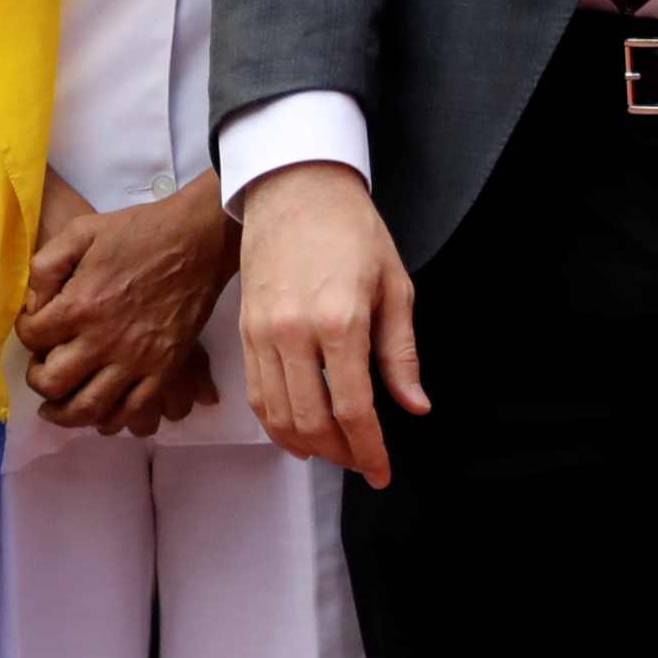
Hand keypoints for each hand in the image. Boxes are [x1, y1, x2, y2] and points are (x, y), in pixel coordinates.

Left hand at [21, 171, 238, 434]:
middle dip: (39, 382)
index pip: (32, 338)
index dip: (25, 334)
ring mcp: (137, 360)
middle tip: (41, 373)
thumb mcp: (80, 231)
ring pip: (90, 408)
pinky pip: (134, 411)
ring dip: (66, 414)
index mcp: (79, 305)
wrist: (195, 242)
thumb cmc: (137, 233)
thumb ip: (46, 266)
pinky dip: (112, 421)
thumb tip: (34, 305)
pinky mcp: (164, 370)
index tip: (33, 330)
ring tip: (57, 408)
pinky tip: (100, 416)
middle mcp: (104, 340)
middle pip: (54, 383)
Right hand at [237, 160, 426, 483]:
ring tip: (332, 451)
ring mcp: (261, 331)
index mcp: (340, 321)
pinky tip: (297, 428)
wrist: (295, 185)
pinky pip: (256, 391)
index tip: (381, 471)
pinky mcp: (244, 328)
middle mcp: (293, 332)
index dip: (369, 451)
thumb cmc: (351, 229)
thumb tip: (414, 406)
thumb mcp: (395, 286)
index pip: (353, 410)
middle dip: (340, 454)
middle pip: (311, 421)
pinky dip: (275, 421)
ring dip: (306, 444)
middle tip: (360, 462)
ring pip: (277, 414)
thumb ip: (401, 354)